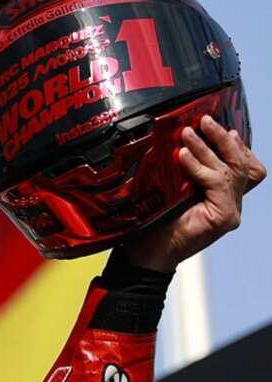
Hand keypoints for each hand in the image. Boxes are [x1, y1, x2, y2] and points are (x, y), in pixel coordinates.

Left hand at [124, 115, 266, 271]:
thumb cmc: (152, 224)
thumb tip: (179, 140)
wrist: (145, 255)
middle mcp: (231, 203)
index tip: (221, 125)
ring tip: (188, 133)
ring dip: (209, 147)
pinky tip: (182, 156)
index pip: (244, 166)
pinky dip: (200, 166)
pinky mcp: (224, 217)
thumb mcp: (170, 191)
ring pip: (231, 169)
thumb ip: (183, 171)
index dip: (236, 145)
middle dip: (224, 139)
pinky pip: (217, 183)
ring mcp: (230, 211)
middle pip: (242, 164)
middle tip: (205, 119)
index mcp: (222, 197)